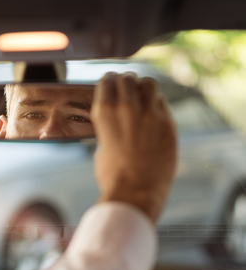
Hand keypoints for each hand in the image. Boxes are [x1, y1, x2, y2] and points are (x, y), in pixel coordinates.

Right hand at [91, 72, 176, 223]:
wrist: (135, 191)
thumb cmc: (112, 175)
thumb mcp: (101, 145)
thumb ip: (109, 128)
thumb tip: (116, 121)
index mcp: (104, 112)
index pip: (107, 81)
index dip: (109, 81)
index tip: (111, 83)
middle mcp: (127, 107)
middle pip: (128, 78)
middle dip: (126, 82)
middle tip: (126, 87)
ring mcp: (150, 114)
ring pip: (149, 83)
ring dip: (143, 87)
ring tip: (142, 95)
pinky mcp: (168, 124)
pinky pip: (162, 104)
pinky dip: (156, 105)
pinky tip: (152, 114)